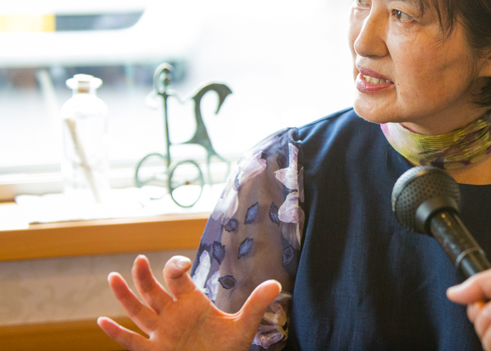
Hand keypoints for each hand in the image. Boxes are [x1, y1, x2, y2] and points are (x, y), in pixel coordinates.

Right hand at [98, 254, 280, 350]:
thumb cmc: (228, 347)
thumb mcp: (244, 326)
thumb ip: (256, 304)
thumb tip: (277, 284)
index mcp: (191, 301)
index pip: (178, 278)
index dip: (176, 268)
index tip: (180, 266)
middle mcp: (172, 313)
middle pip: (153, 290)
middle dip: (146, 276)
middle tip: (139, 260)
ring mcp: (161, 332)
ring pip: (138, 311)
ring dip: (125, 296)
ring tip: (112, 277)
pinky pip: (131, 342)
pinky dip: (116, 334)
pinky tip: (101, 322)